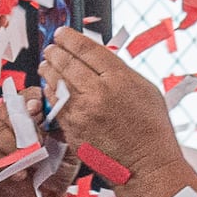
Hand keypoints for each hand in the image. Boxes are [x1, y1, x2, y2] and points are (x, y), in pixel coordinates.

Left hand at [36, 36, 187, 193]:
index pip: (87, 49)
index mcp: (120, 78)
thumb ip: (120, 72)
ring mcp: (82, 111)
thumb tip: (98, 58)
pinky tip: (50, 88)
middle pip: (67, 63)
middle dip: (55, 52)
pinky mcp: (72, 128)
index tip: (62, 33)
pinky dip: (50, 93)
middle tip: (51, 48)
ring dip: (48, 70)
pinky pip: (54, 105)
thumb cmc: (150, 128)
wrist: (146, 163)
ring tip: (46, 64)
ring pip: (56, 83)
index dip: (70, 38)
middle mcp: (98, 92)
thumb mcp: (145, 89)